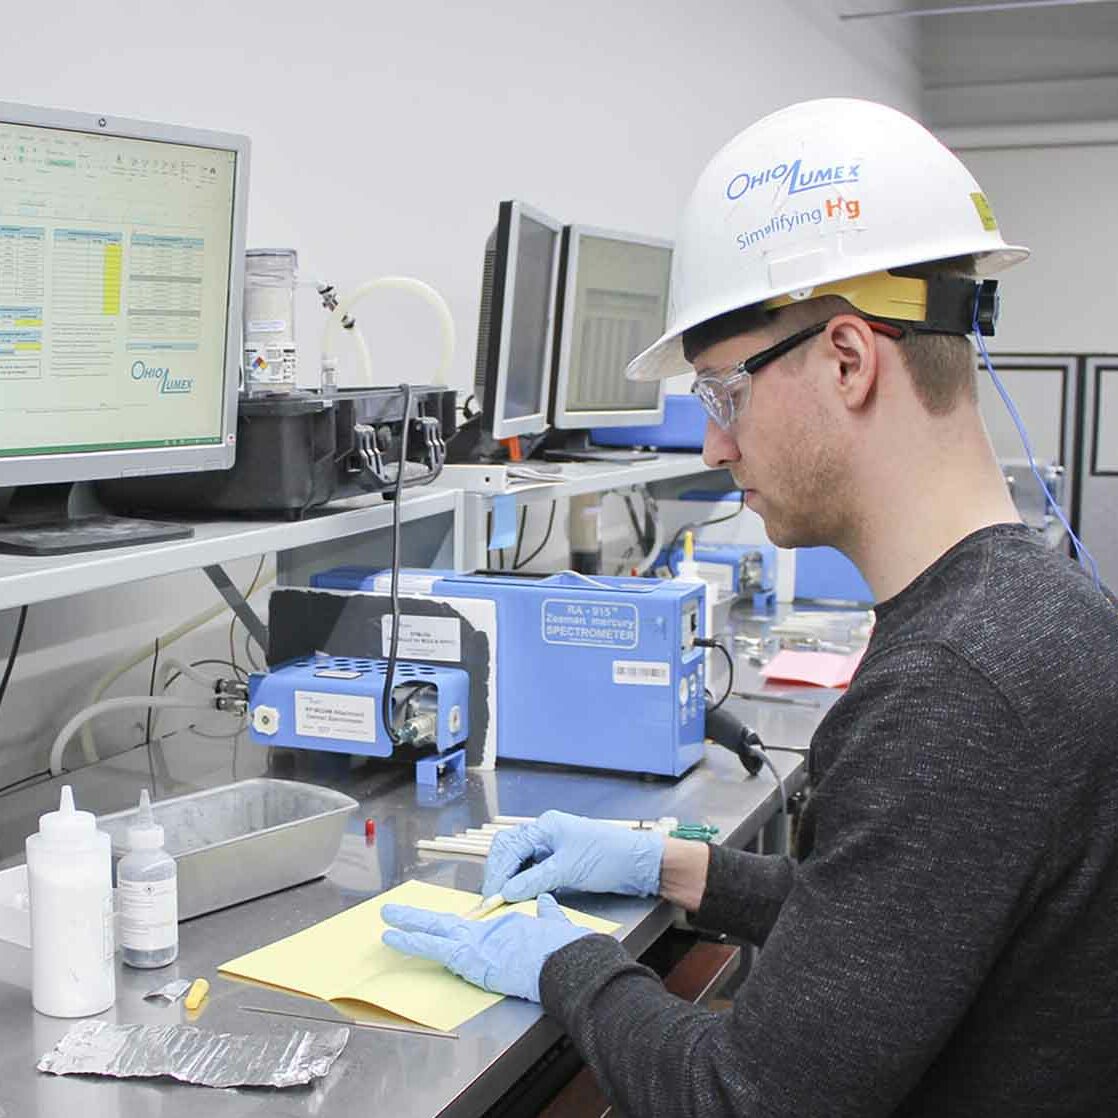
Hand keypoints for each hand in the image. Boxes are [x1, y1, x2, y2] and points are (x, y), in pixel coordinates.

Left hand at [381, 894, 590, 1001]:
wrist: (567, 961)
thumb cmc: (566, 950)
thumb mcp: (556, 926)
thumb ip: (548, 914)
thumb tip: (547, 902)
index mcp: (507, 927)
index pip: (475, 930)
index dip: (457, 930)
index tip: (445, 929)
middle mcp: (488, 931)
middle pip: (447, 923)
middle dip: (419, 918)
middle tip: (394, 911)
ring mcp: (477, 943)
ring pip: (435, 931)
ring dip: (409, 926)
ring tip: (388, 918)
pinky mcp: (470, 957)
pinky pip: (434, 948)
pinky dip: (412, 942)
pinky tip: (393, 938)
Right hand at [481, 810, 663, 902]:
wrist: (640, 864)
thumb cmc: (608, 857)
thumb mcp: (568, 869)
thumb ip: (534, 880)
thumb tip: (505, 892)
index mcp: (546, 826)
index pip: (510, 847)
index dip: (498, 872)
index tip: (491, 897)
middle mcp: (546, 834)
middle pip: (511, 851)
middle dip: (499, 873)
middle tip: (493, 899)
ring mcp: (553, 848)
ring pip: (521, 862)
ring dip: (511, 880)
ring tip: (505, 901)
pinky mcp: (562, 863)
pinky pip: (534, 871)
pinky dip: (525, 884)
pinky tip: (522, 897)